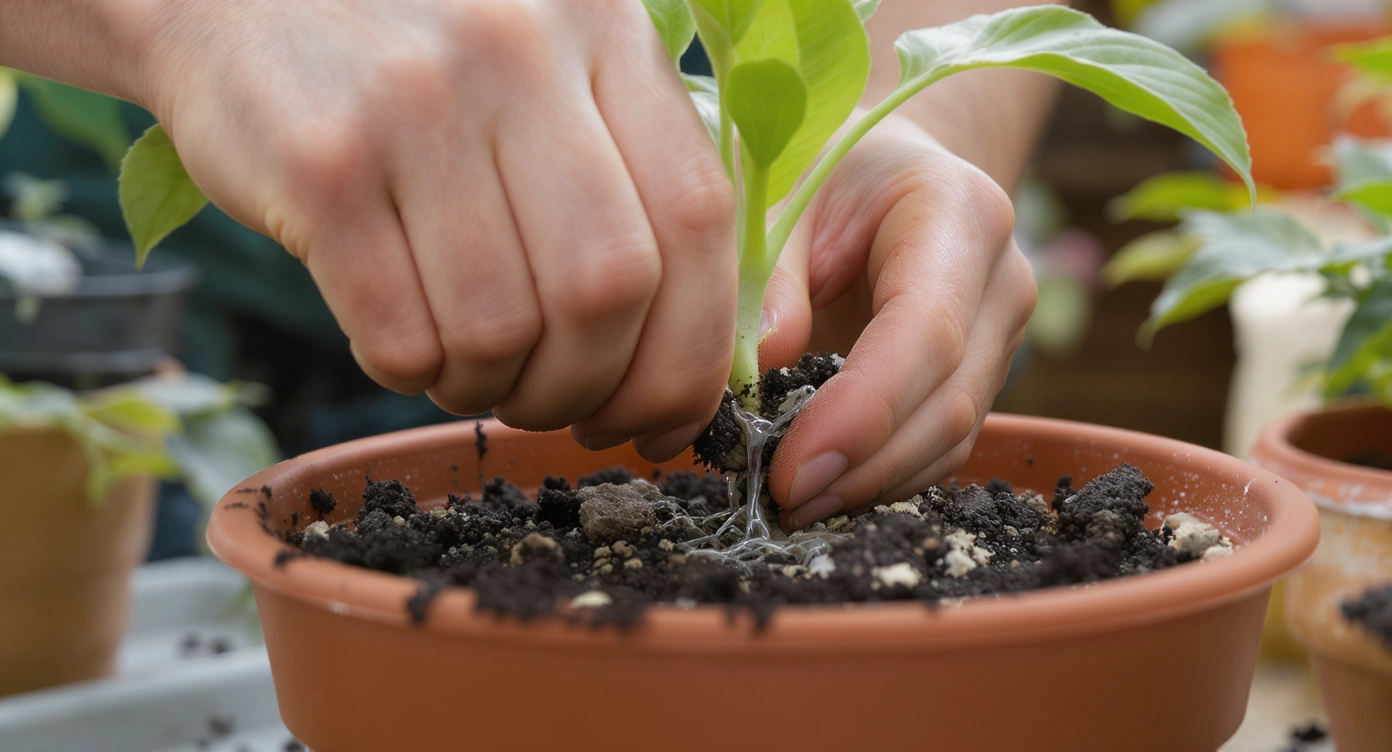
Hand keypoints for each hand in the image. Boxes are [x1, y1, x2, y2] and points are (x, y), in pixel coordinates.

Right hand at [136, 0, 735, 458]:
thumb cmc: (421, 64)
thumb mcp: (550, 72)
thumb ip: (636, 180)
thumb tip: (712, 359)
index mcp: (605, 32)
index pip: (700, 220)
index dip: (692, 352)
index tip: (663, 420)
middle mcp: (521, 53)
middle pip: (608, 288)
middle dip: (590, 388)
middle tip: (554, 404)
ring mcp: (416, 101)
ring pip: (500, 330)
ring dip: (491, 388)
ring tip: (469, 365)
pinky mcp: (320, 160)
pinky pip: (401, 336)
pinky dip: (415, 375)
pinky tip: (406, 340)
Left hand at [758, 114, 1035, 528]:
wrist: (880, 171)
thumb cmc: (821, 172)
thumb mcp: (781, 192)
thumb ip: (769, 270)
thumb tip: (764, 361)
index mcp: (959, 213)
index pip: (927, 332)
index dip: (864, 413)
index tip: (791, 468)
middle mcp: (1002, 279)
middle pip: (950, 400)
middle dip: (864, 466)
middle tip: (781, 504)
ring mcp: (1002, 335)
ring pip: (953, 436)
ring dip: (873, 485)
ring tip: (794, 508)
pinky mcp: (981, 377)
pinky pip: (942, 445)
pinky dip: (884, 478)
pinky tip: (826, 491)